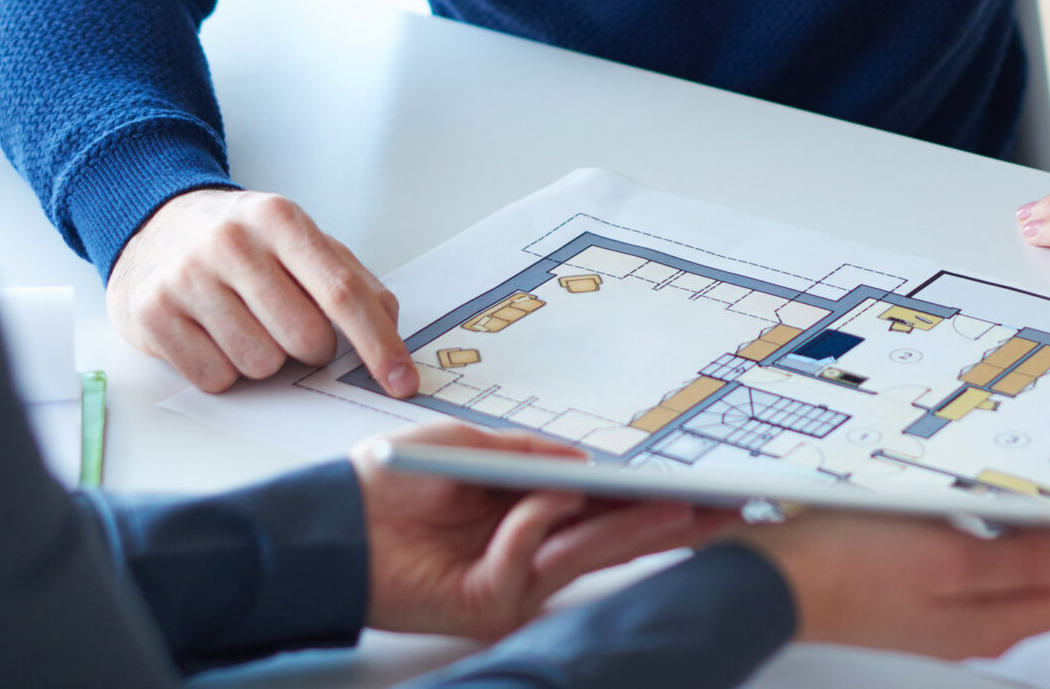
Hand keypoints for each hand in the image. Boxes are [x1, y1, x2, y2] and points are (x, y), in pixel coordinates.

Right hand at [107, 187, 416, 394]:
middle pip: (305, 339)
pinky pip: (215, 378)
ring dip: (264, 359)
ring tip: (243, 323)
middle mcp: (231, 242)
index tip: (403, 382)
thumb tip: (390, 327)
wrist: (157, 225)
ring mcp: (187, 277)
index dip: (379, 344)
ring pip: (260, 364)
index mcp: (279, 219)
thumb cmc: (241, 241)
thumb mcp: (298, 239)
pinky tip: (211, 334)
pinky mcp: (153, 313)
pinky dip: (223, 370)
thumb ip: (350, 278)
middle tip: (288, 324)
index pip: (342, 293)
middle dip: (310, 349)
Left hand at [353, 423, 729, 638]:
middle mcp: (528, 552)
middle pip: (611, 538)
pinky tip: (539, 497)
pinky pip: (529, 553)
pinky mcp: (487, 603)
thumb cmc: (390, 481)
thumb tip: (584, 465)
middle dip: (666, 522)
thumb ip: (524, 454)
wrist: (331, 518)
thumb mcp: (465, 447)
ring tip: (682, 509)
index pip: (602, 510)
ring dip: (635, 529)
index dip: (647, 498)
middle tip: (718, 509)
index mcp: (527, 513)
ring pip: (586, 553)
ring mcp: (512, 583)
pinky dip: (534, 518)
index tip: (695, 489)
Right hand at [736, 491, 1049, 658]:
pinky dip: (1028, 541)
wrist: (773, 584)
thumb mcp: (943, 556)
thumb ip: (1018, 559)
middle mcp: (981, 623)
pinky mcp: (926, 589)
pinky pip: (1001, 570)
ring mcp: (954, 610)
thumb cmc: (846, 571)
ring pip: (1039, 580)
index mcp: (992, 620)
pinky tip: (1020, 516)